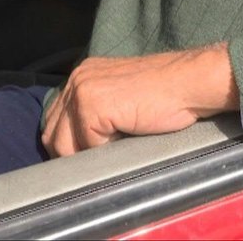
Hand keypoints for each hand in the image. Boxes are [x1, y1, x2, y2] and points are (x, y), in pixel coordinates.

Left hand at [41, 45, 238, 156]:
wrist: (189, 82)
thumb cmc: (165, 95)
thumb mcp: (121, 99)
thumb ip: (97, 113)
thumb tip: (79, 146)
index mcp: (81, 77)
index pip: (55, 121)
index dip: (67, 145)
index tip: (83, 159)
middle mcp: (76, 79)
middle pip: (52, 134)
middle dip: (72, 155)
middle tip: (97, 164)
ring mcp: (82, 90)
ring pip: (64, 144)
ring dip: (87, 156)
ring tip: (113, 152)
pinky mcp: (93, 105)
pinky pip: (88, 145)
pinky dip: (105, 151)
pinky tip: (126, 140)